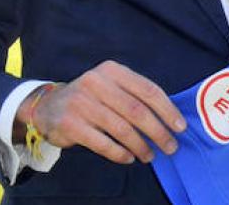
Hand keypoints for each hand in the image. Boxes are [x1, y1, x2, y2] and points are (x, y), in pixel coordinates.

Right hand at [15, 61, 185, 164]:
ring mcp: (81, 103)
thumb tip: (171, 118)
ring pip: (121, 128)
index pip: (148, 90)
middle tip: (170, 147)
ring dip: (140, 145)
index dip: (167, 110)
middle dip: (158, 131)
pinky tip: (129, 158)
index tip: (180, 127)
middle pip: (137, 111)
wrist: (48, 106)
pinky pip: (102, 143)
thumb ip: (137, 95)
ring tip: (151, 156)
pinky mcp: (70, 124)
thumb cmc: (92, 97)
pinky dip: (119, 153)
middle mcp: (96, 83)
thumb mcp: (112, 86)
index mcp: (113, 70)